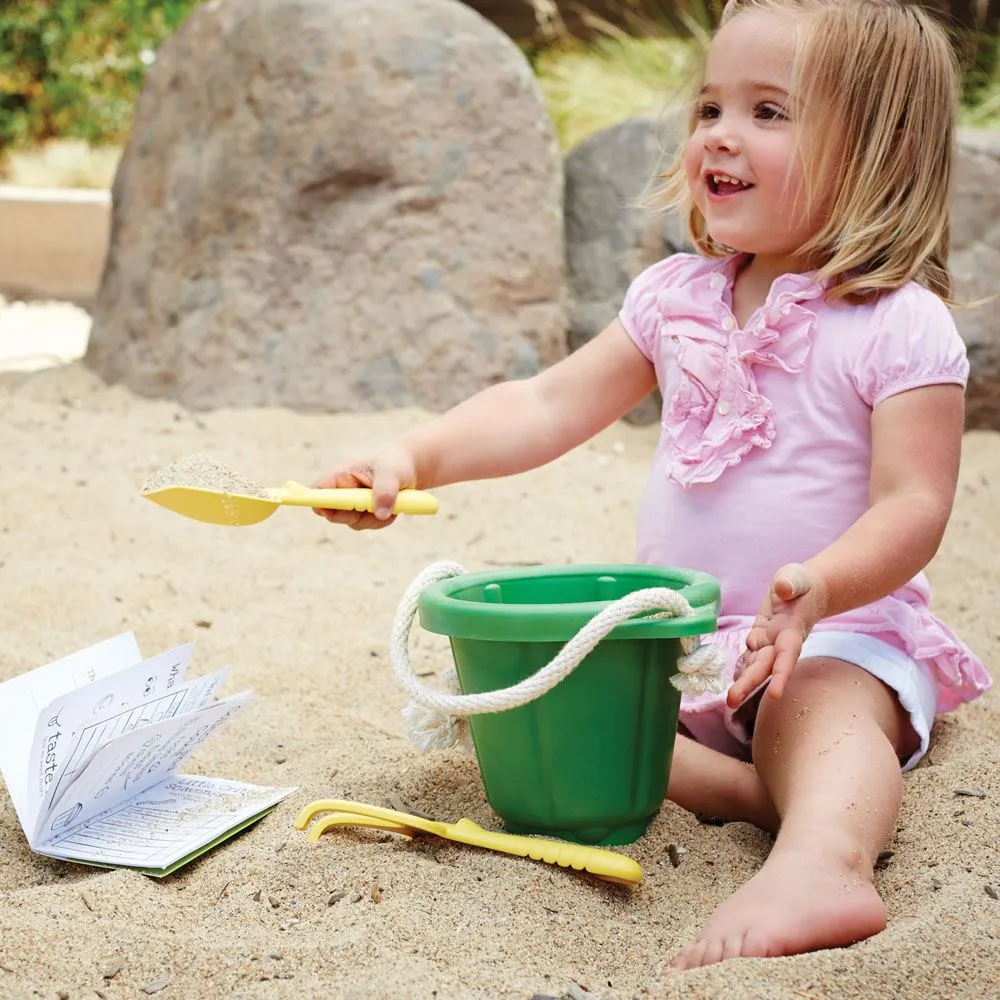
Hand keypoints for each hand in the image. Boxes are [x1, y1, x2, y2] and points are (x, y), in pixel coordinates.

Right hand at [312, 447, 416, 530]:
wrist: (409, 470)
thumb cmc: (395, 464)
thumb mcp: (392, 473)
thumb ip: (385, 491)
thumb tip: (380, 514)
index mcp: (342, 474)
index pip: (318, 489)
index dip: (318, 503)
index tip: (330, 512)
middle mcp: (343, 490)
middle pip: (332, 513)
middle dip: (354, 515)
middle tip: (372, 507)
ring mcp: (352, 503)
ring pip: (353, 522)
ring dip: (373, 518)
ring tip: (390, 502)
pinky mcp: (363, 512)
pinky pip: (367, 525)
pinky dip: (381, 521)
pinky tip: (392, 508)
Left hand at [726, 563, 827, 707]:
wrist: (804, 589)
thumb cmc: (801, 583)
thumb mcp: (796, 577)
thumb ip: (791, 582)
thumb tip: (783, 588)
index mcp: (791, 629)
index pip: (787, 654)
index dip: (781, 674)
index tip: (774, 694)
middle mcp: (780, 641)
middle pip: (765, 666)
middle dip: (750, 683)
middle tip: (732, 702)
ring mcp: (769, 642)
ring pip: (756, 665)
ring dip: (743, 683)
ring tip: (730, 701)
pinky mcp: (760, 638)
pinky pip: (750, 655)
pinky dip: (742, 668)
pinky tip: (731, 682)